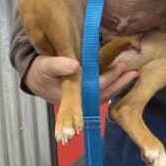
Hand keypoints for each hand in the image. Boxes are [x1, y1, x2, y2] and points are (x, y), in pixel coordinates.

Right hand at [23, 55, 138, 104]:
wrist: (33, 77)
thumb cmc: (39, 71)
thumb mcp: (45, 65)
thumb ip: (58, 65)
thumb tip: (75, 65)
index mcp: (70, 95)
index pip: (93, 89)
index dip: (108, 79)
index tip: (119, 68)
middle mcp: (79, 100)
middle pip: (103, 93)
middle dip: (119, 83)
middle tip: (133, 72)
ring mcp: (82, 98)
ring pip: (104, 93)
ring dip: (119, 84)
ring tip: (132, 74)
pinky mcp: (84, 93)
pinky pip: (101, 90)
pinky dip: (112, 83)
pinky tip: (121, 76)